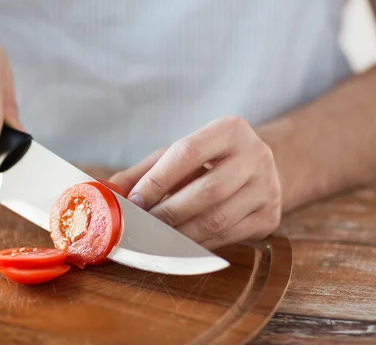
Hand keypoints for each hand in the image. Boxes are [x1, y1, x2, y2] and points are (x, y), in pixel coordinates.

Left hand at [109, 116, 281, 249]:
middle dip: (167, 214)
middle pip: (206, 191)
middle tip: (140, 228)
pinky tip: (178, 245)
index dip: (157, 180)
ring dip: (179, 235)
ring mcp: (268, 188)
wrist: (256, 167)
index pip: (188, 153)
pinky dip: (197, 245)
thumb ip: (143, 172)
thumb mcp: (177, 156)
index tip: (133, 202)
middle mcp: (256, 156)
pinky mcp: (270, 216)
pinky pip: (228, 238)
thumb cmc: (207, 160)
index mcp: (231, 130)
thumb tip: (104, 193)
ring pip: (218, 220)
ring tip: (153, 240)